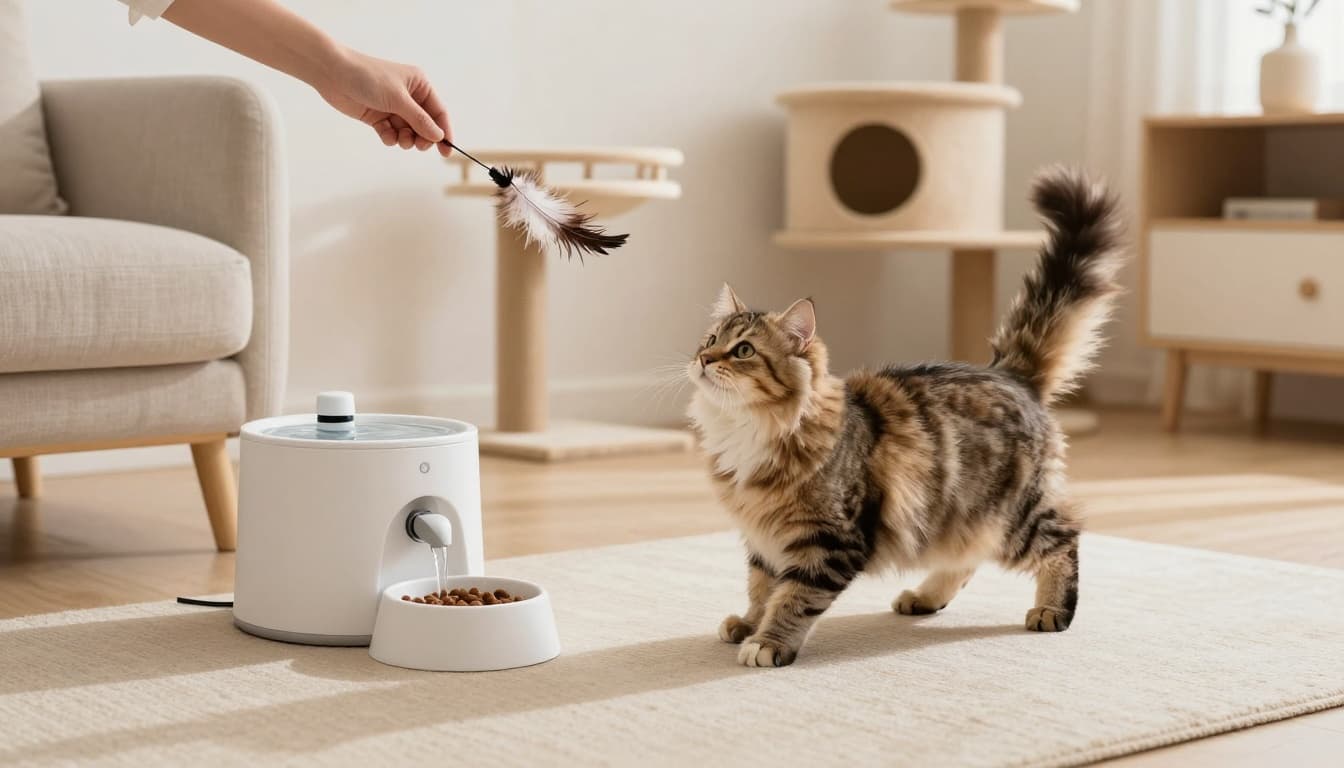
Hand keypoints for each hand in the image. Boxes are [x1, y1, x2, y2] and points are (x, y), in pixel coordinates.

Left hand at [319, 48, 452, 154]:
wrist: (333, 74)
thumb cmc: (368, 78)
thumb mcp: (398, 99)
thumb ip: (419, 120)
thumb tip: (439, 136)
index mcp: (419, 85)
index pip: (438, 112)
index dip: (444, 131)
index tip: (447, 151)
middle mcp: (408, 96)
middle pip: (425, 125)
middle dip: (422, 138)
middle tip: (417, 146)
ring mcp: (393, 107)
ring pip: (408, 132)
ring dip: (406, 139)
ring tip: (400, 139)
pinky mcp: (378, 116)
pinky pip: (392, 133)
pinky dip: (390, 137)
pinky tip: (384, 133)